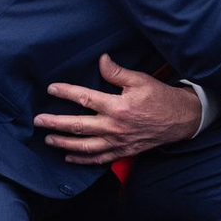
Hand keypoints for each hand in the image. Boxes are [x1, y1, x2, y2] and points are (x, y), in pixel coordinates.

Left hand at [33, 54, 201, 163]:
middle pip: (78, 126)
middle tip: (38, 121)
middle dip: (55, 123)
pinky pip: (99, 159)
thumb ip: (117, 72)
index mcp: (118, 106)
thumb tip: (101, 60)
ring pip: (85, 146)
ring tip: (48, 139)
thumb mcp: (141, 80)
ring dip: (64, 143)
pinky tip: (69, 157)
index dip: (66, 92)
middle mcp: (115, 127)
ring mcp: (118, 142)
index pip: (85, 99)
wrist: (182, 119)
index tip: (51, 88)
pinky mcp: (124, 151)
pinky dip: (82, 160)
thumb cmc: (161, 97)